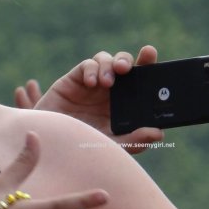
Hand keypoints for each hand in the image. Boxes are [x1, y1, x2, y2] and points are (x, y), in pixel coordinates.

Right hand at [15, 46, 164, 153]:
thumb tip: (158, 134)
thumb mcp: (110, 147)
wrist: (50, 145)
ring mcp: (92, 84)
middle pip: (125, 65)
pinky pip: (87, 65)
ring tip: (108, 82)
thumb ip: (133, 141)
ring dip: (111, 64)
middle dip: (130, 60)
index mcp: (124, 104)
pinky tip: (90, 83)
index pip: (142, 82)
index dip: (150, 68)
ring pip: (107, 59)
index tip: (153, 59)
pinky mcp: (74, 79)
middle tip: (127, 68)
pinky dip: (91, 70)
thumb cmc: (81, 148)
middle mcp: (110, 91)